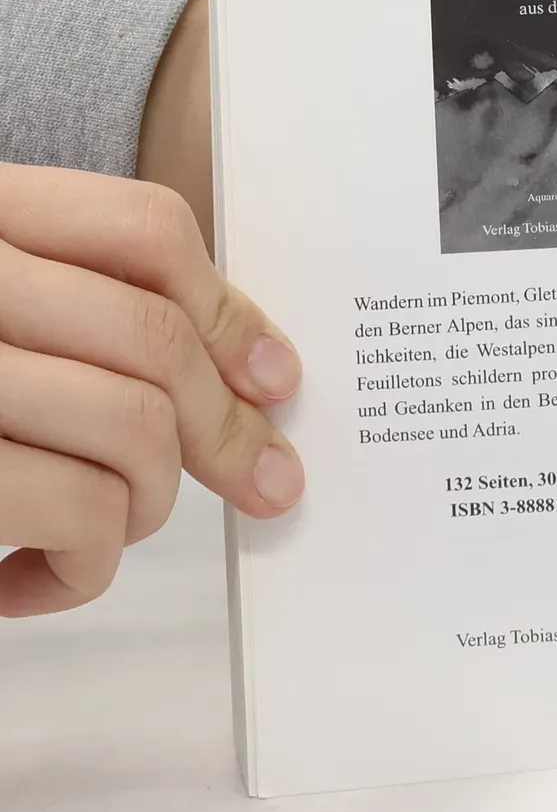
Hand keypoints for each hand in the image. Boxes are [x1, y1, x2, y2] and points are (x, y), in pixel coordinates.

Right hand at [0, 161, 304, 615]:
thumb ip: (73, 311)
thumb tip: (249, 374)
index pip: (143, 229)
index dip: (229, 309)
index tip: (272, 378)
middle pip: (153, 339)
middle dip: (222, 428)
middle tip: (256, 478)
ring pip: (130, 431)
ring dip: (144, 504)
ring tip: (100, 533)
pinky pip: (71, 515)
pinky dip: (78, 570)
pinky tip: (29, 582)